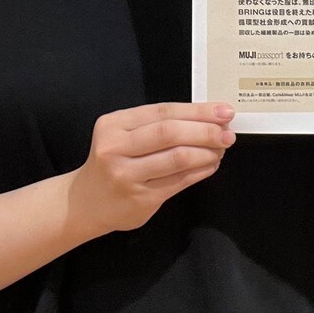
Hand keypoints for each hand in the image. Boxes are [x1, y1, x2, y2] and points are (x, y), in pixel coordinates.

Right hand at [69, 101, 235, 233]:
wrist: (85, 202)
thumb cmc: (112, 162)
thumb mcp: (122, 135)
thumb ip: (156, 125)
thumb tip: (207, 119)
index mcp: (113, 124)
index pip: (163, 111)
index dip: (196, 110)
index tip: (223, 110)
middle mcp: (116, 148)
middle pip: (169, 133)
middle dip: (205, 131)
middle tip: (228, 132)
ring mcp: (127, 175)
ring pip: (177, 158)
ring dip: (206, 152)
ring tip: (221, 149)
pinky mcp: (140, 199)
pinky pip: (178, 181)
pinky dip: (200, 171)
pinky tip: (210, 165)